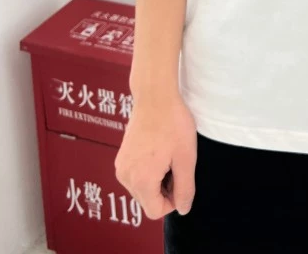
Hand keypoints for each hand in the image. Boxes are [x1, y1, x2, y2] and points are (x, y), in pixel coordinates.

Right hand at [115, 93, 196, 219]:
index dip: (173, 200)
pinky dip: (148, 170)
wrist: (155, 97)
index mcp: (141, 180)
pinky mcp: (122, 156)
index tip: (182, 179)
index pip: (155, 211)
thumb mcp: (186, 158)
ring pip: (142, 188)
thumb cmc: (173, 124)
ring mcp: (121, 166)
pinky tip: (158, 150)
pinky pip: (136, 175)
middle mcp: (125, 177)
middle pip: (147, 200)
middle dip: (165, 189)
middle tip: (176, 163)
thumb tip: (182, 209)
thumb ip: (185, 188)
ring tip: (167, 155)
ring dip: (157, 179)